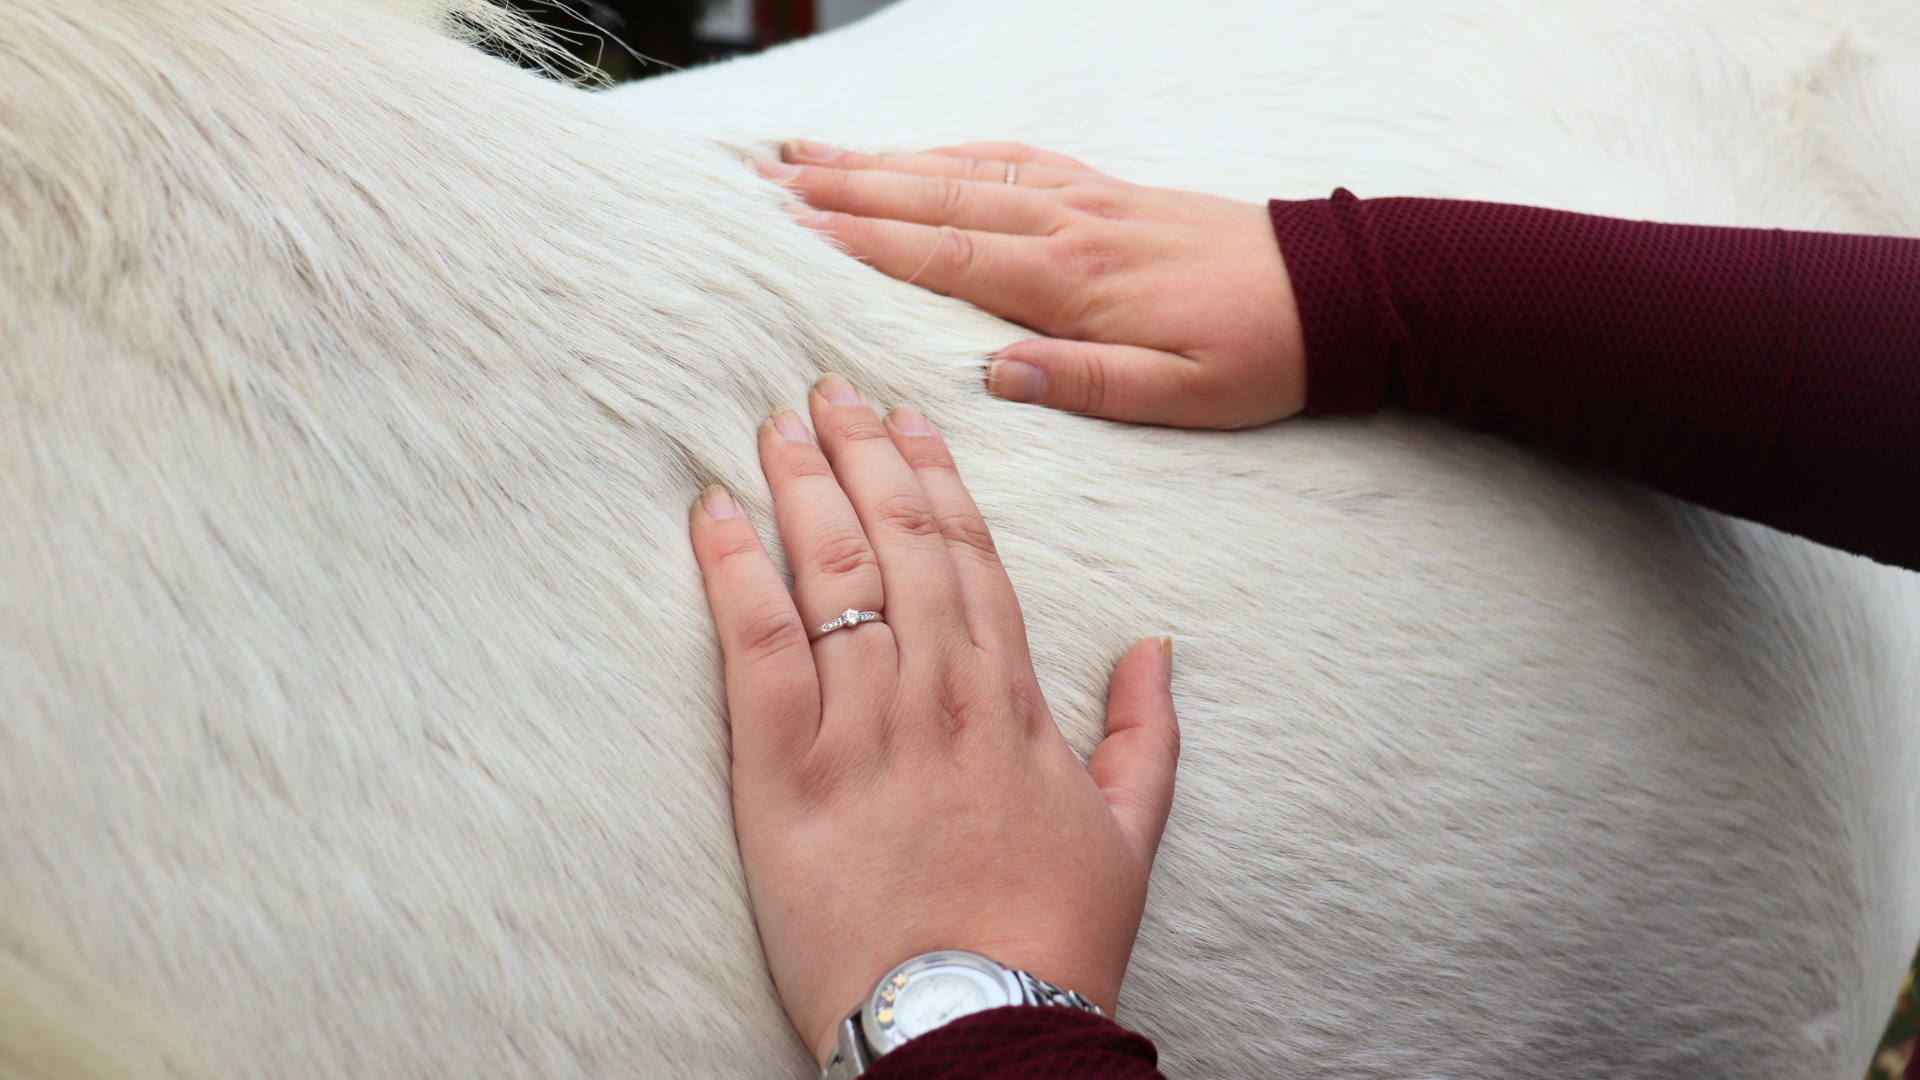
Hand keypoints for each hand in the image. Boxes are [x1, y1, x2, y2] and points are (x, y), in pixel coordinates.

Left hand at [689, 375, 1178, 1062]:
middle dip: (863, 454)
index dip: (937, 480)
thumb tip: (1156, 647)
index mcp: (1011, 699)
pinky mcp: (791, 768)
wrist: (981, 1025)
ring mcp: (865, 723)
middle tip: (828, 389)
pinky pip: (758, 641)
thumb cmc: (1052, 939)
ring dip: (801, 485)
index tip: (911, 420)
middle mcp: (940, 689)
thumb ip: (1146, 732)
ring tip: (776, 423)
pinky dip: (734, 568)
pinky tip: (713, 509)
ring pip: (833, 570)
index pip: (971, 557)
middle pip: (898, 540)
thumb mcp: (1130, 832)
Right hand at [756, 141, 1306, 428]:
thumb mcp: (1180, 396)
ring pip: (961, 169)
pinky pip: (1009, 159)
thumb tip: (990, 376)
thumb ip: (1084, 383)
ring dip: (879, 160)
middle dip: (844, 187)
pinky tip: (910, 153)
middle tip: (762, 181)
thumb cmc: (1256, 353)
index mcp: (1077, 279)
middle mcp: (1069, 224)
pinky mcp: (1102, 190)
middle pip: (935, 196)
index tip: (790, 228)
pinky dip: (947, 151)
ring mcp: (1084, 197)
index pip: (946, 252)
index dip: (863, 239)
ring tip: (803, 156)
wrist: (1336, 293)